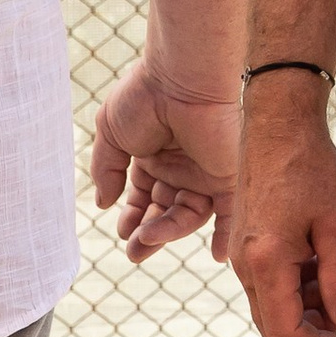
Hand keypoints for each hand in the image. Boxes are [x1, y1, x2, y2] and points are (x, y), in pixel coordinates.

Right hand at [89, 54, 241, 264]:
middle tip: (135, 251)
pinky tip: (218, 257)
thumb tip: (103, 203)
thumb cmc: (143, 98)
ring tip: (147, 239)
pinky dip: (227, 235)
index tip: (124, 231)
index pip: (145, 195)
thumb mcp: (111, 133)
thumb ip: (105, 169)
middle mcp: (182, 166)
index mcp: (155, 155)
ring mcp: (207, 171)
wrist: (181, 79)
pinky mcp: (229, 174)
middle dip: (149, 232)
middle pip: (166, 209)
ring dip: (169, 232)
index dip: (134, 216)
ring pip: (190, 214)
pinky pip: (232, 211)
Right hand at [231, 82, 335, 336]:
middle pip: (272, 324)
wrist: (278, 124)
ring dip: (304, 307)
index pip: (285, 329)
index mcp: (266, 261)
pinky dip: (294, 287)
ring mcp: (241, 252)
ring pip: (270, 303)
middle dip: (310, 330)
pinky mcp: (245, 240)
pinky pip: (266, 281)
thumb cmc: (309, 167)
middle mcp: (244, 262)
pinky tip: (322, 267)